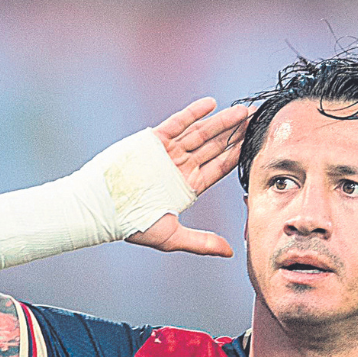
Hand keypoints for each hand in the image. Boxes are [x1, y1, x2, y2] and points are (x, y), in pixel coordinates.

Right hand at [128, 98, 251, 257]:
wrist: (101, 207)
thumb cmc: (132, 224)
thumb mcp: (172, 237)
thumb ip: (202, 242)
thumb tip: (231, 252)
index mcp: (188, 186)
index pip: (219, 168)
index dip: (237, 156)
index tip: (256, 145)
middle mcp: (181, 167)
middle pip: (214, 147)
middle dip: (234, 134)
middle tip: (255, 121)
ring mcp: (168, 152)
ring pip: (200, 133)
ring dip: (220, 122)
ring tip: (241, 112)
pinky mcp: (153, 139)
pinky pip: (177, 123)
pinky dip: (193, 113)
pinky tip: (211, 104)